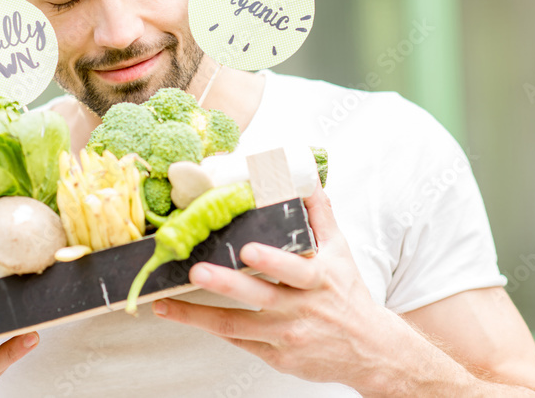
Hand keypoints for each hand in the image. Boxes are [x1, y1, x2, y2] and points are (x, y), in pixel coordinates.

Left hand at [150, 186, 401, 390]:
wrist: (370, 351)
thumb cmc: (347, 294)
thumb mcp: (340, 252)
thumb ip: (320, 214)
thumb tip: (306, 177)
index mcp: (319, 279)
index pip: (295, 270)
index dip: (272, 261)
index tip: (248, 249)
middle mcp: (301, 309)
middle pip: (260, 296)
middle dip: (226, 284)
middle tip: (196, 271)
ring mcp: (286, 336)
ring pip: (237, 325)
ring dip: (198, 314)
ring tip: (165, 302)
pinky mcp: (276, 357)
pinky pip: (238, 341)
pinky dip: (209, 328)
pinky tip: (180, 314)